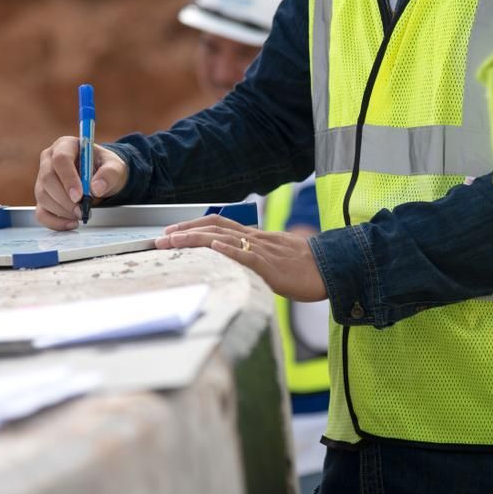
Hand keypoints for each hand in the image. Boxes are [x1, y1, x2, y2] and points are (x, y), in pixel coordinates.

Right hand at [34, 136, 127, 229]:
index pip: (60, 159)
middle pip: (47, 179)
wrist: (102, 179)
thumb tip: (96, 188)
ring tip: (81, 214)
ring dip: (62, 210)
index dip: (68, 178)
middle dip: (65, 199)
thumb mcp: (115, 167)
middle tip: (82, 210)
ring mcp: (43, 179)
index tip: (80, 196)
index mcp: (65, 145)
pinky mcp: (43, 197)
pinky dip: (55, 222)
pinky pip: (41, 212)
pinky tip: (71, 224)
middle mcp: (49, 160)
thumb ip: (109, 174)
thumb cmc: (105, 168)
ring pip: (43, 196)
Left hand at [154, 214, 327, 301]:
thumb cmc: (306, 268)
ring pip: (224, 238)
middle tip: (160, 237)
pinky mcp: (273, 267)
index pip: (218, 225)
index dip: (192, 226)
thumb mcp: (275, 260)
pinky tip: (214, 247)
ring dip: (195, 238)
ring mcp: (264, 251)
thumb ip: (255, 260)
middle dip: (185, 230)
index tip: (170, 232)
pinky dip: (229, 250)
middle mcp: (256, 239)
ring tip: (173, 240)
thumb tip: (236, 265)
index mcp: (256, 238)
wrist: (332, 269)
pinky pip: (248, 255)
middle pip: (214, 226)